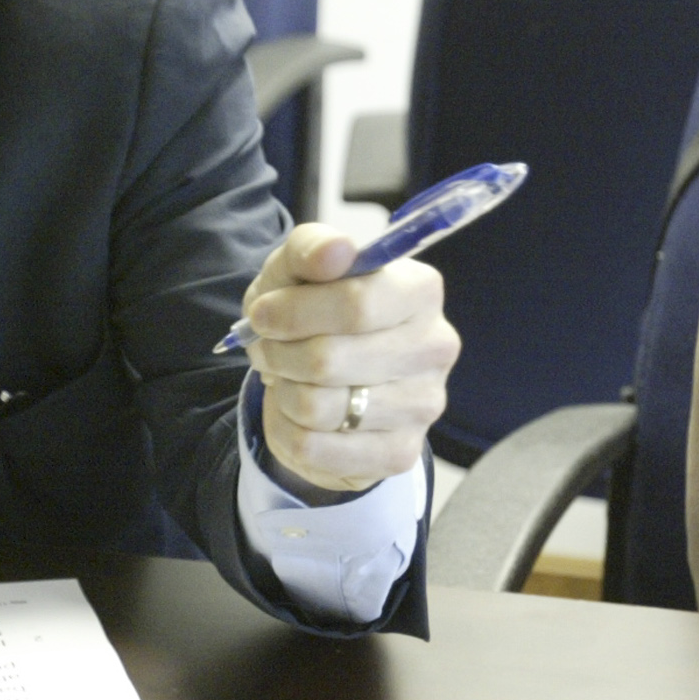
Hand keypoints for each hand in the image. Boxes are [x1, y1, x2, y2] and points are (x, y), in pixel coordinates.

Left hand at [242, 222, 459, 494]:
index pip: (357, 305)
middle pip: (330, 359)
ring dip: (283, 390)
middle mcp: (435, 347)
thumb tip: (337, 250)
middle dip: (280, 353)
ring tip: (284, 376)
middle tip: (268, 347)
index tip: (263, 313)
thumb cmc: (313, 311)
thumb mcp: (299, 269)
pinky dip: (287, 428)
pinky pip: (316, 448)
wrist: (320, 377)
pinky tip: (294, 413)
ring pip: (319, 407)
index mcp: (420, 291)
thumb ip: (313, 247)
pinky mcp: (401, 452)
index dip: (294, 312)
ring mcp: (424, 405)